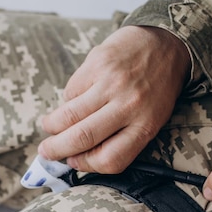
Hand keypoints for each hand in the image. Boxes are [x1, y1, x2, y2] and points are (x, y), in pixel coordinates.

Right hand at [38, 26, 189, 173]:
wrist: (165, 45)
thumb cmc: (157, 89)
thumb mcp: (152, 120)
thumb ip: (123, 138)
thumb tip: (81, 155)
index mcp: (146, 126)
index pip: (111, 159)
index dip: (87, 165)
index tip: (74, 162)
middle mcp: (129, 106)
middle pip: (83, 138)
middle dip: (57, 149)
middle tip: (46, 151)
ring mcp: (112, 83)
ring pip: (69, 115)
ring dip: (53, 125)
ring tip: (49, 128)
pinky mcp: (98, 63)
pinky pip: (72, 90)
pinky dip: (68, 99)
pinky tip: (74, 99)